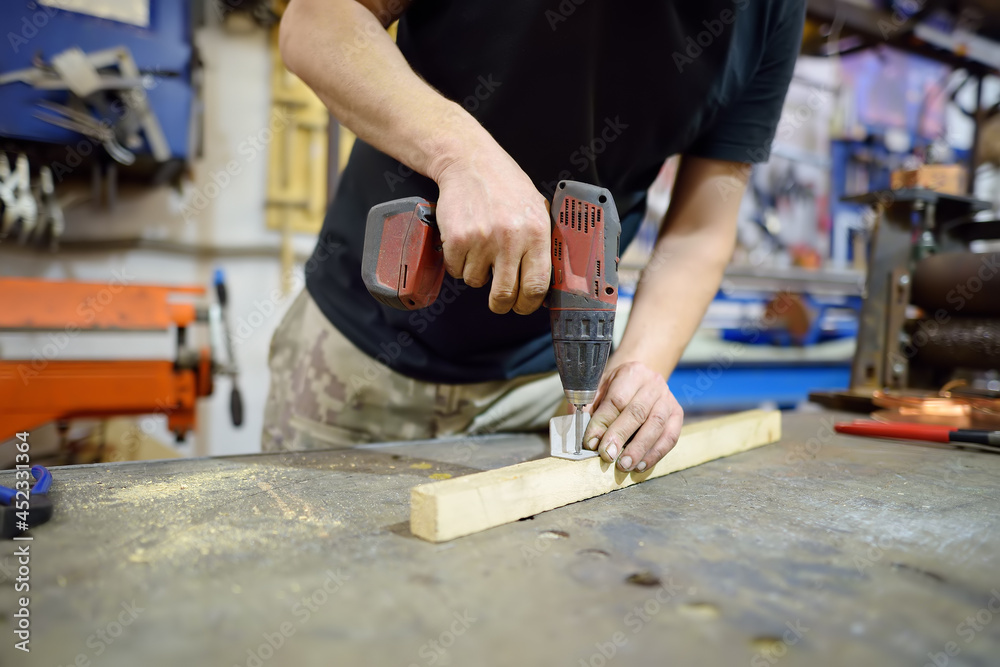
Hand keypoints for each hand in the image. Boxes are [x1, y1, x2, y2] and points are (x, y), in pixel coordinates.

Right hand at [433, 144, 550, 314]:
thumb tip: (545, 282)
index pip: (537, 286)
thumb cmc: (506, 186)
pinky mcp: (457, 240)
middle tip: (499, 301)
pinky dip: (458, 263)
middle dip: (501, 304)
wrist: (471, 162)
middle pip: (505, 295)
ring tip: (480, 249)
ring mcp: (482, 240)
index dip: (528, 304)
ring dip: (477, 273)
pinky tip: (465, 242)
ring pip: (476, 282)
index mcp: (536, 233)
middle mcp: (510, 239)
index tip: (523, 306)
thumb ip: (541, 243)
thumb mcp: (536, 209)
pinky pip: (456, 270)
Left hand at [583, 361, 683, 471]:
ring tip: (625, 465)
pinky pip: (670, 436)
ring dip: (640, 448)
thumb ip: (590, 408)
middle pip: (637, 412)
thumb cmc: (617, 387)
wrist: (643, 378)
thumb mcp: (600, 388)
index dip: (603, 423)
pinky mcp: (677, 414)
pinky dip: (656, 453)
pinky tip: (641, 465)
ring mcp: (667, 399)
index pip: (616, 399)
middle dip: (620, 436)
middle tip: (608, 456)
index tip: (591, 442)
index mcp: (631, 373)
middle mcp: (652, 384)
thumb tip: (584, 436)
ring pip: (656, 425)